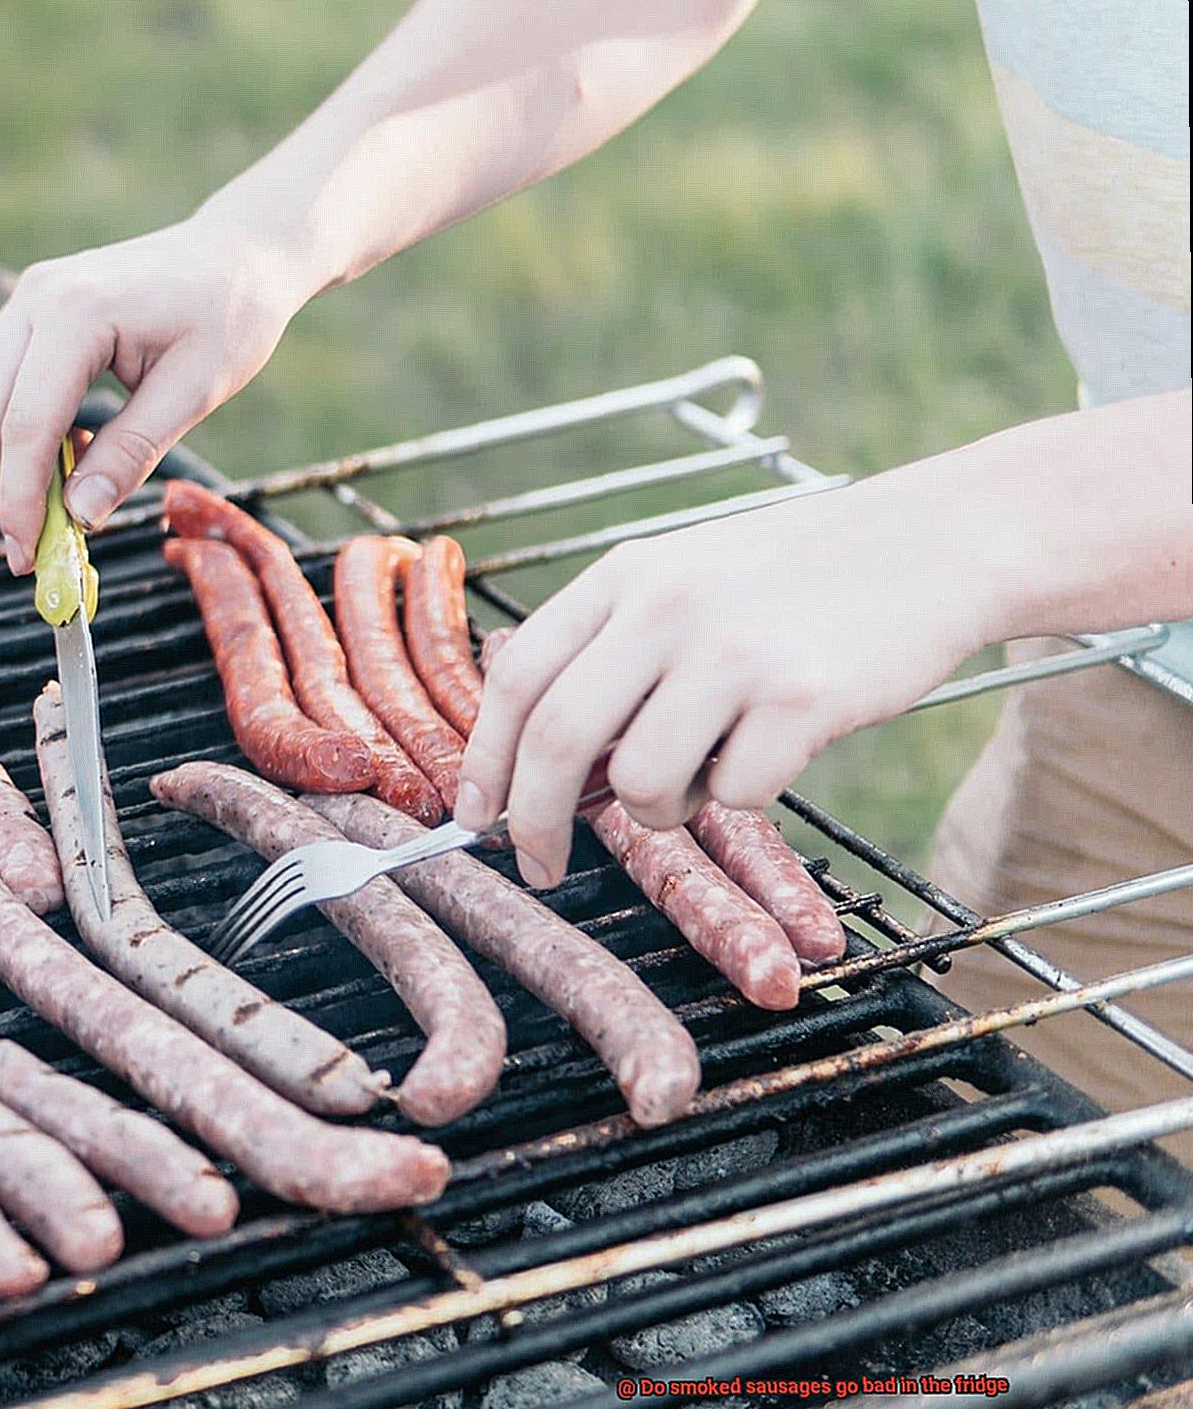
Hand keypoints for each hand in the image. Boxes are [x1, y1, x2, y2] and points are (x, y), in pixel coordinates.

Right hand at [0, 216, 313, 571]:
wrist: (236, 252)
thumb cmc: (230, 314)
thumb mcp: (195, 392)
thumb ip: (132, 454)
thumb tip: (79, 517)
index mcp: (78, 312)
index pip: (25, 423)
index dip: (21, 497)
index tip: (33, 553)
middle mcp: (35, 298)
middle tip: (30, 548)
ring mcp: (23, 300)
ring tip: (47, 502)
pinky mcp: (25, 311)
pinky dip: (3, 430)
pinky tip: (57, 453)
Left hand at [454, 482, 991, 883]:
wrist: (934, 542)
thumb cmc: (797, 578)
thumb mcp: (685, 579)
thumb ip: (612, 650)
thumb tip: (539, 763)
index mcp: (626, 576)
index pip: (517, 676)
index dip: (484, 757)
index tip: (474, 814)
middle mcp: (667, 607)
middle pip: (556, 739)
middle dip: (534, 821)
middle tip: (540, 865)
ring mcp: (733, 652)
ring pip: (641, 782)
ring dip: (661, 807)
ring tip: (706, 769)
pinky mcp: (803, 697)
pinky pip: (736, 793)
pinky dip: (747, 793)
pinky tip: (778, 746)